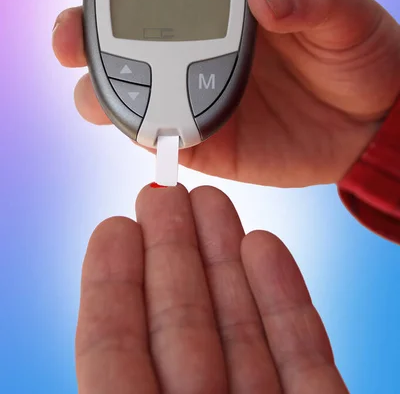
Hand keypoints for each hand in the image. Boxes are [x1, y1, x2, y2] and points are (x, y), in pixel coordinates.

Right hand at [51, 0, 399, 186]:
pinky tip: (139, 130)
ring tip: (98, 91)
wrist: (370, 121)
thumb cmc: (355, 51)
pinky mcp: (199, 136)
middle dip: (79, 28)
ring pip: (122, 84)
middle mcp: (192, 38)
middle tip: (69, 36)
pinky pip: (155, 133)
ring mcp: (189, 87)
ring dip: (95, 85)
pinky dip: (137, 131)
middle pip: (117, 27)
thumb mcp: (341, 7)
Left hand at [76, 184, 348, 392]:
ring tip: (212, 200)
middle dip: (174, 253)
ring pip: (241, 332)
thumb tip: (100, 279)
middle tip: (165, 192)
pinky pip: (302, 357)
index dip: (113, 286)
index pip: (117, 356)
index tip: (115, 225)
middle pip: (184, 330)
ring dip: (226, 261)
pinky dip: (285, 300)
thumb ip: (113, 384)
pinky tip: (263, 246)